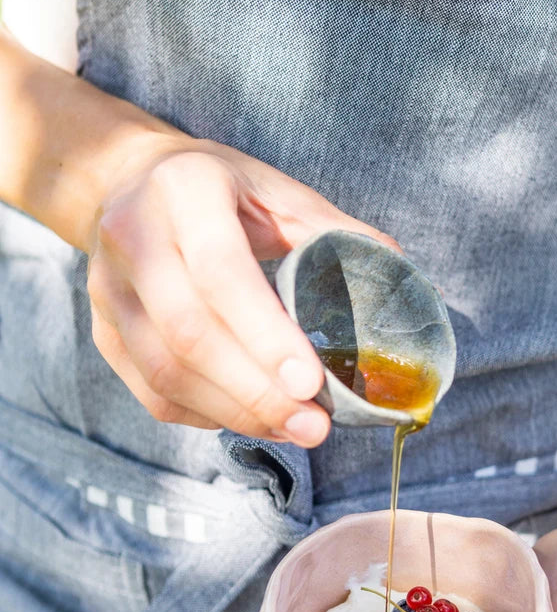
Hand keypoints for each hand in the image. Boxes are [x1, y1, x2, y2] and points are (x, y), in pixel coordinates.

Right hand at [86, 135, 398, 444]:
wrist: (135, 182)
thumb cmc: (224, 190)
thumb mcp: (279, 192)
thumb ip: (335, 233)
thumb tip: (398, 277)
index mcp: (184, 190)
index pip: (220, 273)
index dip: (266, 336)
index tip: (312, 383)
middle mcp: (132, 237)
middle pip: (188, 333)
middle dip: (256, 391)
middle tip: (314, 426)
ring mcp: (108, 290)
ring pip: (165, 372)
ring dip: (235, 413)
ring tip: (293, 429)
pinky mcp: (103, 332)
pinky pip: (151, 392)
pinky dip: (206, 416)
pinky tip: (252, 419)